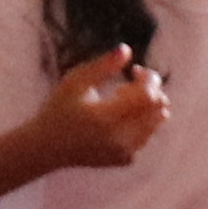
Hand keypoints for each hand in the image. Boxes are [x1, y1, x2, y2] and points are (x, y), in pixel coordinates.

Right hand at [28, 55, 177, 170]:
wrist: (48, 147)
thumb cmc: (60, 107)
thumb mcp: (75, 81)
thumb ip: (102, 65)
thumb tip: (127, 49)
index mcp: (106, 117)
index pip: (149, 96)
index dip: (149, 78)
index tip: (134, 70)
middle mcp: (119, 139)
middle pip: (159, 108)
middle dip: (152, 89)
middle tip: (129, 81)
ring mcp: (124, 152)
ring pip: (156, 122)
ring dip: (147, 104)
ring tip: (119, 98)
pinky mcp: (126, 159)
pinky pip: (147, 134)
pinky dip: (141, 120)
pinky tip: (118, 116)